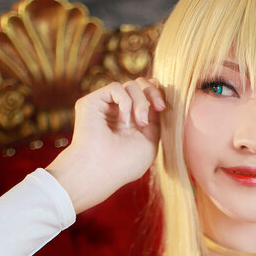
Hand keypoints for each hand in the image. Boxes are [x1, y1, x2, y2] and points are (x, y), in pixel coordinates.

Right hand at [46, 79, 165, 212]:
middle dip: (152, 92)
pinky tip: (123, 120)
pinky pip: (115, 87)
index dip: (155, 93)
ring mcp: (105, 106)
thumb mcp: (150, 143)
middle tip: (159, 107)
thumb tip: (155, 101)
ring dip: (141, 102)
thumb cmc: (125, 164)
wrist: (102, 170)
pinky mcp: (92, 102)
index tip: (162, 106)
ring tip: (140, 122)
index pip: (145, 96)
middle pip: (139, 85)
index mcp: (131, 121)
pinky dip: (125, 101)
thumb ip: (155, 121)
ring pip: (130, 85)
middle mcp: (118, 112)